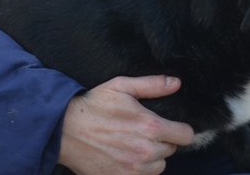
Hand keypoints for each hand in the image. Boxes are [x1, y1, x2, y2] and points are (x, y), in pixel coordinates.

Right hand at [57, 75, 194, 174]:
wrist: (64, 130)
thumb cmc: (93, 105)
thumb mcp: (121, 86)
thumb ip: (152, 85)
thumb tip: (176, 83)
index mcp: (150, 126)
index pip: (185, 136)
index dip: (179, 129)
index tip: (170, 126)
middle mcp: (146, 150)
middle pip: (171, 150)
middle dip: (161, 140)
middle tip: (141, 131)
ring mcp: (135, 169)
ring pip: (158, 166)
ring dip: (151, 157)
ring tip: (132, 144)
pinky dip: (138, 169)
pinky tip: (124, 156)